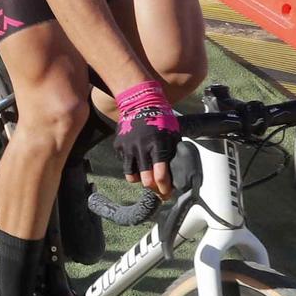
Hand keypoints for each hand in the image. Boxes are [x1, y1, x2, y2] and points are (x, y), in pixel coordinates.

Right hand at [113, 79, 178, 199]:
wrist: (140, 101)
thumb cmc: (160, 117)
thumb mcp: (172, 133)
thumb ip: (172, 152)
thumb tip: (177, 171)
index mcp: (158, 145)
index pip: (161, 175)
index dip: (165, 188)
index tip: (167, 193)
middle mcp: (141, 147)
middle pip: (145, 180)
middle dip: (153, 187)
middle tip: (158, 189)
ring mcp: (128, 146)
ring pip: (131, 175)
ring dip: (139, 179)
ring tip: (145, 177)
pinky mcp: (118, 144)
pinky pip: (124, 162)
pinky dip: (131, 164)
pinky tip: (138, 160)